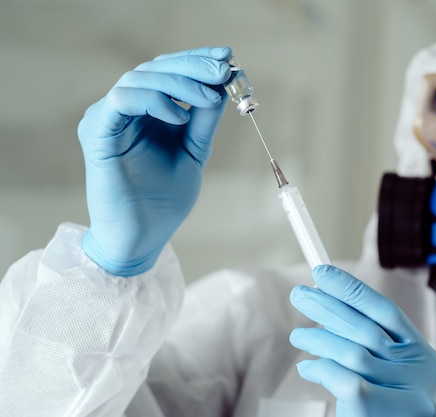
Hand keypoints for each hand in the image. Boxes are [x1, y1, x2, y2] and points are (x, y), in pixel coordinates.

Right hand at [77, 47, 231, 275]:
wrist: (142, 237)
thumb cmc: (164, 200)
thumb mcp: (193, 151)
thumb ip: (204, 120)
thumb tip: (223, 84)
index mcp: (146, 111)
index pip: (168, 71)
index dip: (197, 60)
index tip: (228, 58)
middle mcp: (124, 109)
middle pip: (155, 69)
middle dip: (193, 66)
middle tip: (223, 70)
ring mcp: (108, 118)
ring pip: (139, 78)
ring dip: (180, 83)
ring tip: (209, 98)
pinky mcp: (97, 132)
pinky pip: (122, 100)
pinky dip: (154, 101)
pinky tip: (181, 116)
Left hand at [290, 265, 435, 416]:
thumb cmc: (382, 412)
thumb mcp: (386, 375)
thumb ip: (368, 346)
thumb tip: (328, 306)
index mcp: (425, 359)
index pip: (388, 312)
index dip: (353, 290)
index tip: (323, 273)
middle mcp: (422, 376)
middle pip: (368, 329)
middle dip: (329, 307)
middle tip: (300, 295)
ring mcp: (406, 397)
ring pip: (352, 352)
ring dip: (318, 339)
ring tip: (298, 336)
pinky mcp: (380, 413)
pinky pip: (342, 378)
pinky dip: (320, 368)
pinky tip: (308, 368)